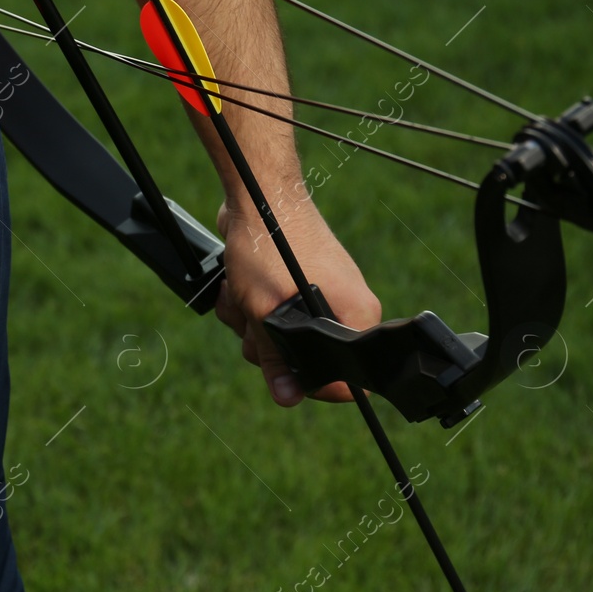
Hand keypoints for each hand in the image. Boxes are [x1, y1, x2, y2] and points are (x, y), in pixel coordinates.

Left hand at [214, 198, 380, 406]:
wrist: (258, 195)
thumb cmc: (271, 245)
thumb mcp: (266, 312)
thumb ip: (276, 358)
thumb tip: (287, 396)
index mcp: (356, 318)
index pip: (347, 379)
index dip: (311, 383)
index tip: (283, 373)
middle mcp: (343, 308)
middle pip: (303, 360)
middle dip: (266, 346)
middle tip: (254, 321)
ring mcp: (316, 295)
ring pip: (276, 338)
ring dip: (248, 323)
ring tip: (242, 294)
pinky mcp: (291, 284)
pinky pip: (266, 314)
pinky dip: (246, 305)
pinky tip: (236, 285)